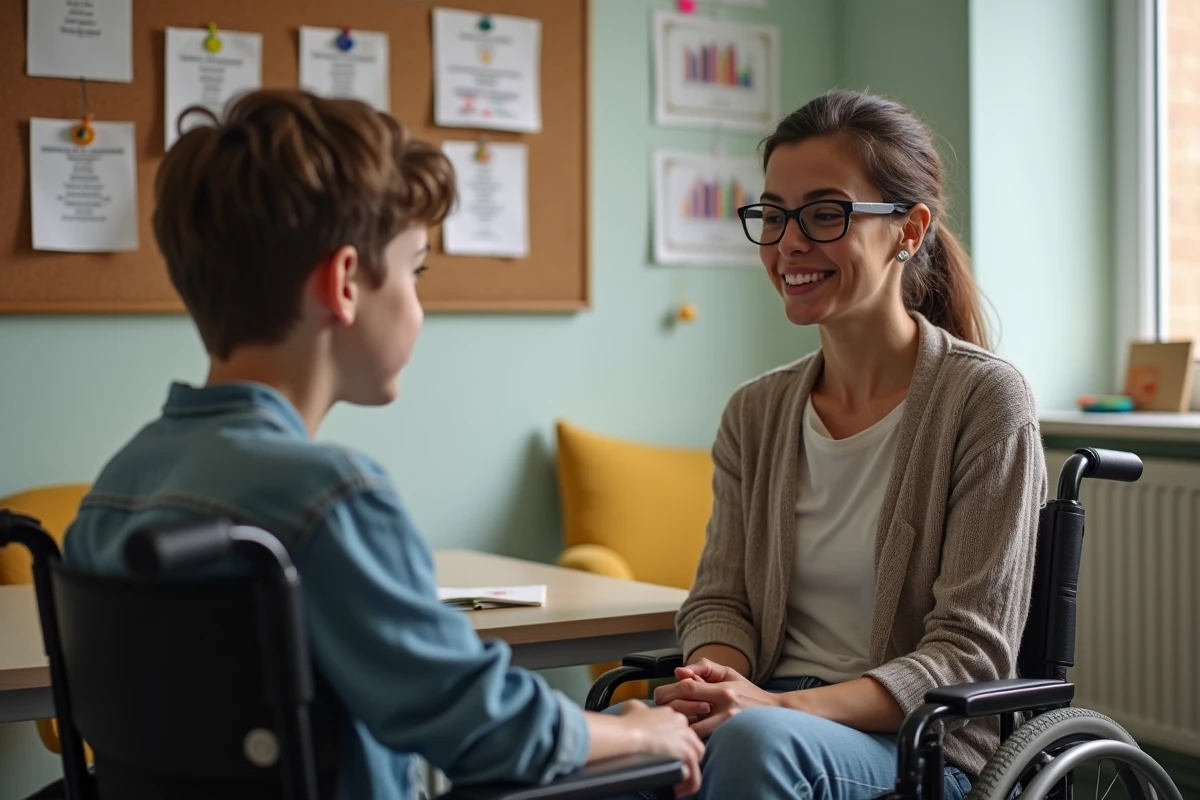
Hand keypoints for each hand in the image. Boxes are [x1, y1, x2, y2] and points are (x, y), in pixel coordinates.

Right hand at [620, 701, 704, 796]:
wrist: (628, 734)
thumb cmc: (628, 723)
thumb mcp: (632, 707)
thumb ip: (639, 708)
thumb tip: (636, 711)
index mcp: (673, 714)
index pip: (683, 731)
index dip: (677, 744)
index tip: (668, 755)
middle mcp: (683, 723)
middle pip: (693, 743)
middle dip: (686, 757)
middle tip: (674, 768)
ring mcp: (687, 738)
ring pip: (696, 758)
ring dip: (688, 771)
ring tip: (677, 783)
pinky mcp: (686, 752)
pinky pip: (694, 773)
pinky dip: (688, 783)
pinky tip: (677, 790)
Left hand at [653, 659, 778, 737]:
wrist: (774, 712)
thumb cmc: (748, 692)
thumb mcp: (729, 673)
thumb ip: (704, 669)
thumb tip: (679, 671)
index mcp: (722, 689)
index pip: (687, 687)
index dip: (670, 691)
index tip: (664, 695)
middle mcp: (724, 707)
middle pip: (684, 707)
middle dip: (669, 709)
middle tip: (663, 712)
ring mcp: (726, 725)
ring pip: (691, 729)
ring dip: (679, 727)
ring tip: (672, 725)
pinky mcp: (728, 737)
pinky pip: (703, 740)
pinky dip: (691, 738)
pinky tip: (686, 736)